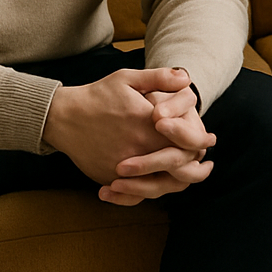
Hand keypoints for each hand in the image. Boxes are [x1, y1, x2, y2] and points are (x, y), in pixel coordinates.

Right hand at [41, 68, 210, 205]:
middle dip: (196, 167)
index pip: (185, 141)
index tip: (209, 139)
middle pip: (178, 168)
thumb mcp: (127, 79)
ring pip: (160, 185)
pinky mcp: (110, 179)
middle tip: (206, 164)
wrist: (62, 117)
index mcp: (147, 126)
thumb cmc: (97, 95)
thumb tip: (186, 77)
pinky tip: (160, 186)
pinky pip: (136, 194)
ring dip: (178, 182)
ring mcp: (123, 169)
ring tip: (189, 177)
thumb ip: (159, 78)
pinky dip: (151, 192)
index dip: (200, 141)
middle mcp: (138, 151)